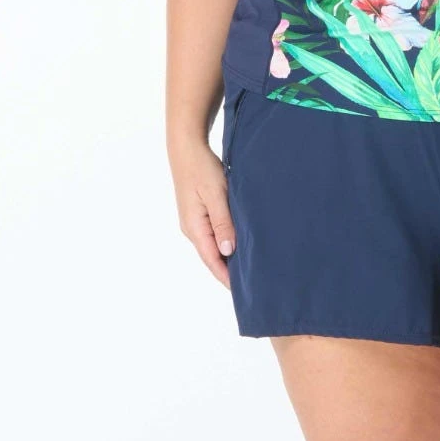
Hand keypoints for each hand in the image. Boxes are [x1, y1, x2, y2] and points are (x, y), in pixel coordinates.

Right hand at [171, 141, 236, 289]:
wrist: (187, 149)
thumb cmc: (202, 169)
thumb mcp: (216, 194)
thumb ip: (222, 222)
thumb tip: (227, 251)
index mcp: (194, 227)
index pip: (212, 260)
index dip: (227, 277)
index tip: (243, 291)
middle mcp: (192, 228)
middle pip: (212, 256)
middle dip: (229, 271)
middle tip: (251, 284)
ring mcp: (195, 221)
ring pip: (214, 245)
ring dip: (228, 257)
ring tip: (249, 268)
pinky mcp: (199, 213)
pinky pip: (214, 233)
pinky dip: (226, 241)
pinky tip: (238, 243)